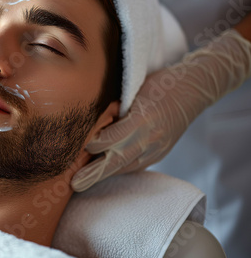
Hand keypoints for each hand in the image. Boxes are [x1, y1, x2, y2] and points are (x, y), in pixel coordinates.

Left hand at [71, 28, 250, 191]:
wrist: (192, 90)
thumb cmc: (158, 84)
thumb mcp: (133, 89)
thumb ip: (115, 108)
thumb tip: (91, 121)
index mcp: (143, 118)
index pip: (113, 138)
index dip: (94, 145)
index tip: (77, 148)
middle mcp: (151, 138)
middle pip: (118, 160)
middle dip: (95, 173)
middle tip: (75, 184)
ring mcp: (157, 148)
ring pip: (126, 167)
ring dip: (104, 175)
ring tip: (82, 184)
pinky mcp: (159, 154)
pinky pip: (136, 166)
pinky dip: (118, 169)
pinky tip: (103, 173)